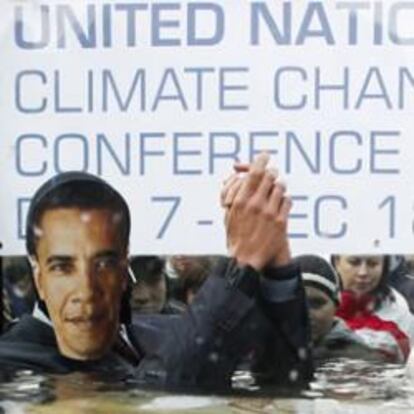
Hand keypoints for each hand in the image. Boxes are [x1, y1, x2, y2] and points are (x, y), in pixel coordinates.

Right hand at [221, 153, 291, 269]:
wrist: (246, 262)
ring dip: (277, 187)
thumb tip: (235, 178)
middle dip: (270, 173)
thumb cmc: (235, 238)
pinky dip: (284, 200)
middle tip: (270, 173)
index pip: (254, 173)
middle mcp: (255, 205)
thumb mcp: (228, 215)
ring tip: (274, 192)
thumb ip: (232, 196)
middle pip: (269, 176)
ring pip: (280, 187)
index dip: (260, 161)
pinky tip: (279, 205)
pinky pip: (288, 200)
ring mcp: (269, 213)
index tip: (264, 156)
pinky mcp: (281, 222)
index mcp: (239, 202)